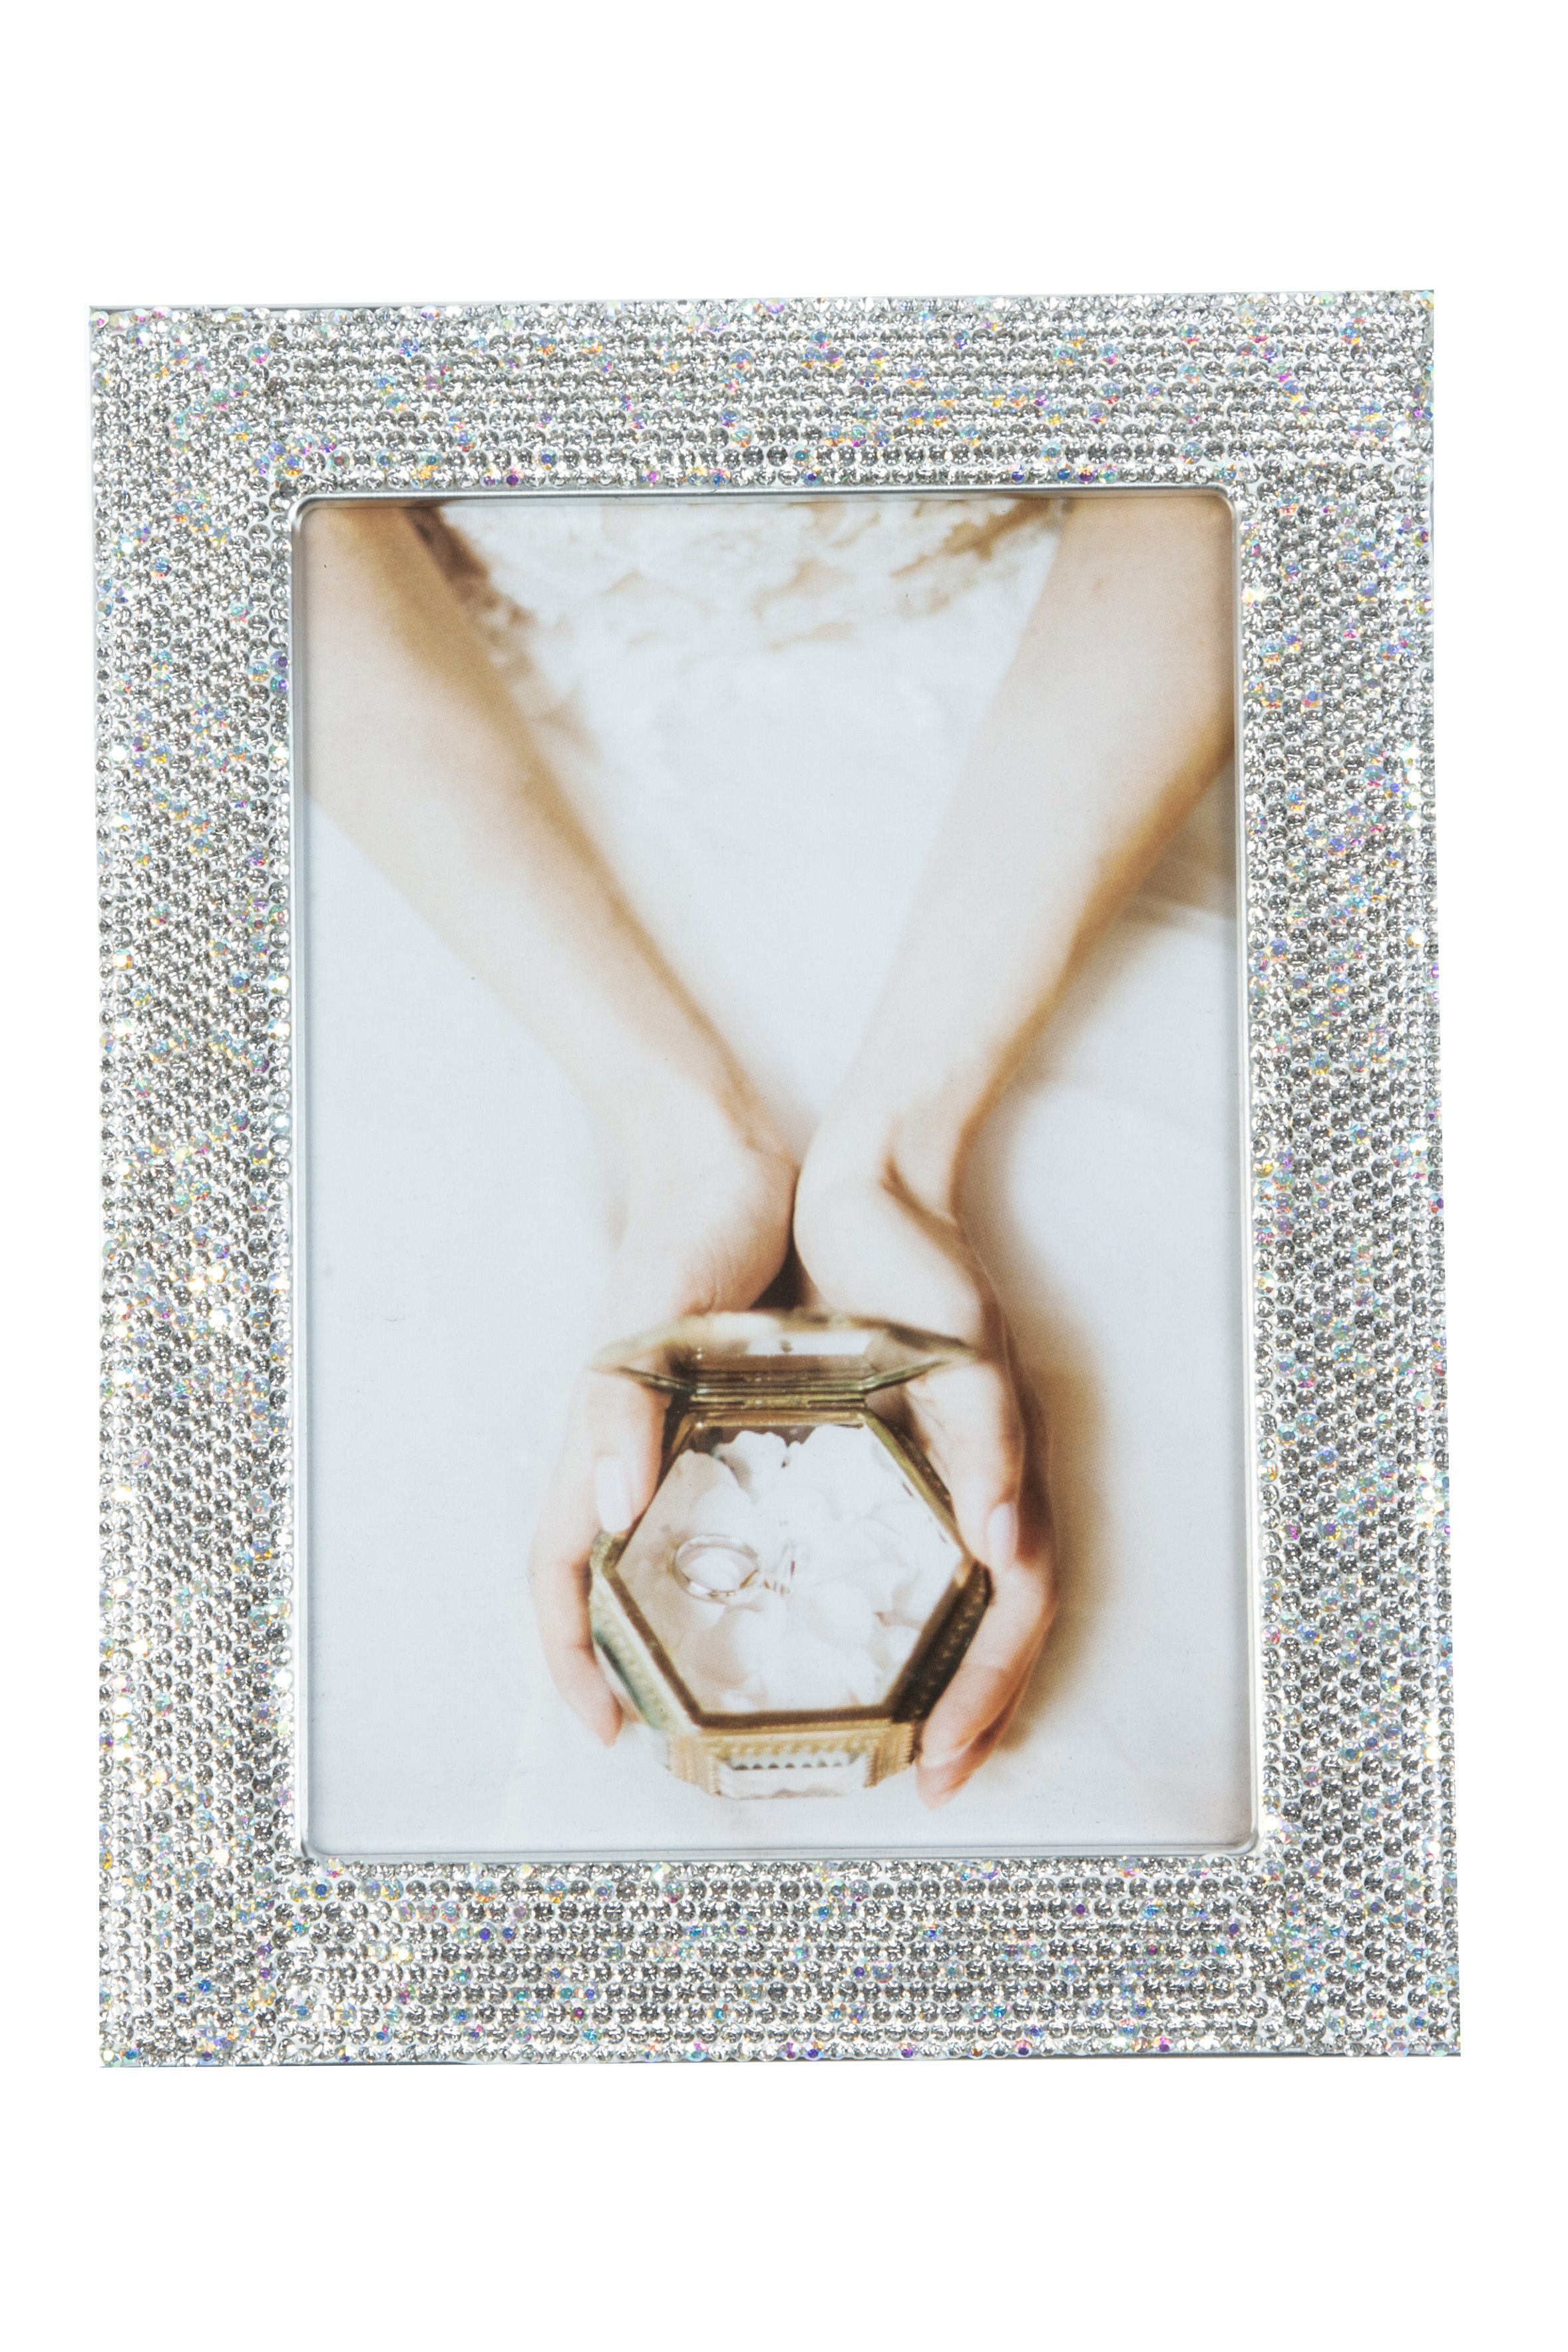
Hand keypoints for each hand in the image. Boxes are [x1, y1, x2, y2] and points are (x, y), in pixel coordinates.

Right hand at [529, 1115, 796, 1743]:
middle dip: (618, 1666)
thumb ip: (621, 1413)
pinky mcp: (724, 1416)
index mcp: (597, 1444)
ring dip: (678, 1624)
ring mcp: (673, 1438)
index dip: (569, 1659)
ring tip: (741, 1687)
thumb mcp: (649, 1323)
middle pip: (598, 1582)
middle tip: (675, 1737)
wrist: (725, 1166)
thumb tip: (606, 1515)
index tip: (606, 1732)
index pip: (555, 1575)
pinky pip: (719, 1510)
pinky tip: (801, 1590)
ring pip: (658, 1554)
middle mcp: (628, 1454)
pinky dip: (739, 1564)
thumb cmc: (683, 1239)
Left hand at [793, 1131, 1054, 1807]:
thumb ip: (985, 1437)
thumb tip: (1007, 1544)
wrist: (875, 1183)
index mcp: (1003, 1467)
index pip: (1017, 1609)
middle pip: (1003, 1623)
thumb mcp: (955, 1346)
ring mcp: (956, 1466)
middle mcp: (990, 1479)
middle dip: (974, 1711)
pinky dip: (910, 1612)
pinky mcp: (909, 1448)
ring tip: (908, 1746)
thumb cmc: (914, 1260)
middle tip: (926, 1785)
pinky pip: (923, 1552)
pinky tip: (864, 1639)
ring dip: (951, 1676)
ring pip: (974, 1600)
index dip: (990, 1692)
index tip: (945, 1766)